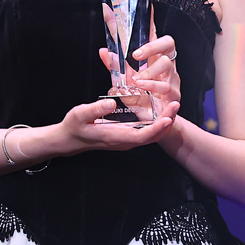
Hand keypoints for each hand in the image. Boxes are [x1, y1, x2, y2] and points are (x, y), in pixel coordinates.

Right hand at [59, 97, 180, 149]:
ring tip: (173, 106)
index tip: (168, 117)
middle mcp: (124, 141)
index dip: (157, 128)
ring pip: (150, 136)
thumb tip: (111, 103)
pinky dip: (156, 124)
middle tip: (176, 105)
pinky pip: (145, 133)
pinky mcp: (125, 136)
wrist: (68, 140)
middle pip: (151, 137)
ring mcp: (125, 140)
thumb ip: (94, 109)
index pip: (142, 136)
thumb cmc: (73, 126)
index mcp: (114, 137)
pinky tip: (161, 112)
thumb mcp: (79, 115)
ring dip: (164, 123)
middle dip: (166, 122)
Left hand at [99, 11, 181, 112]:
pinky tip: (142, 89)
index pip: (154, 34)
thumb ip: (116, 66)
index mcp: (155, 57)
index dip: (151, 20)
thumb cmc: (142, 97)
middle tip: (135, 54)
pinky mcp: (174, 93)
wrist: (155, 121)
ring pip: (167, 65)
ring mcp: (172, 77)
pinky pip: (166, 86)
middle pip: (168, 43)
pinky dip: (152, 87)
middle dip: (153, 45)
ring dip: (149, 72)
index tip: (145, 5)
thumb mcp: (126, 79)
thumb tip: (103, 50)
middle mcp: (166, 63)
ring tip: (136, 81)